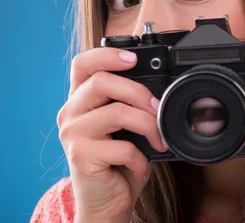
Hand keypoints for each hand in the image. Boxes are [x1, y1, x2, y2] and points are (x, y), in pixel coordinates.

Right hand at [57, 47, 167, 221]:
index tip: (133, 58)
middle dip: (139, 92)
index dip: (106, 55)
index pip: (82, 64)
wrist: (108, 202)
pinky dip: (141, 158)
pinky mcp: (80, 156)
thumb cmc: (119, 161)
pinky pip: (122, 147)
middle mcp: (70, 112)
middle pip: (102, 82)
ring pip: (116, 112)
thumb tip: (162, 92)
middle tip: (159, 108)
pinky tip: (142, 166)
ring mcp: (72, 134)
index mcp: (81, 99)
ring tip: (159, 140)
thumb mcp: (126, 127)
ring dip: (148, 125)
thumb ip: (131, 104)